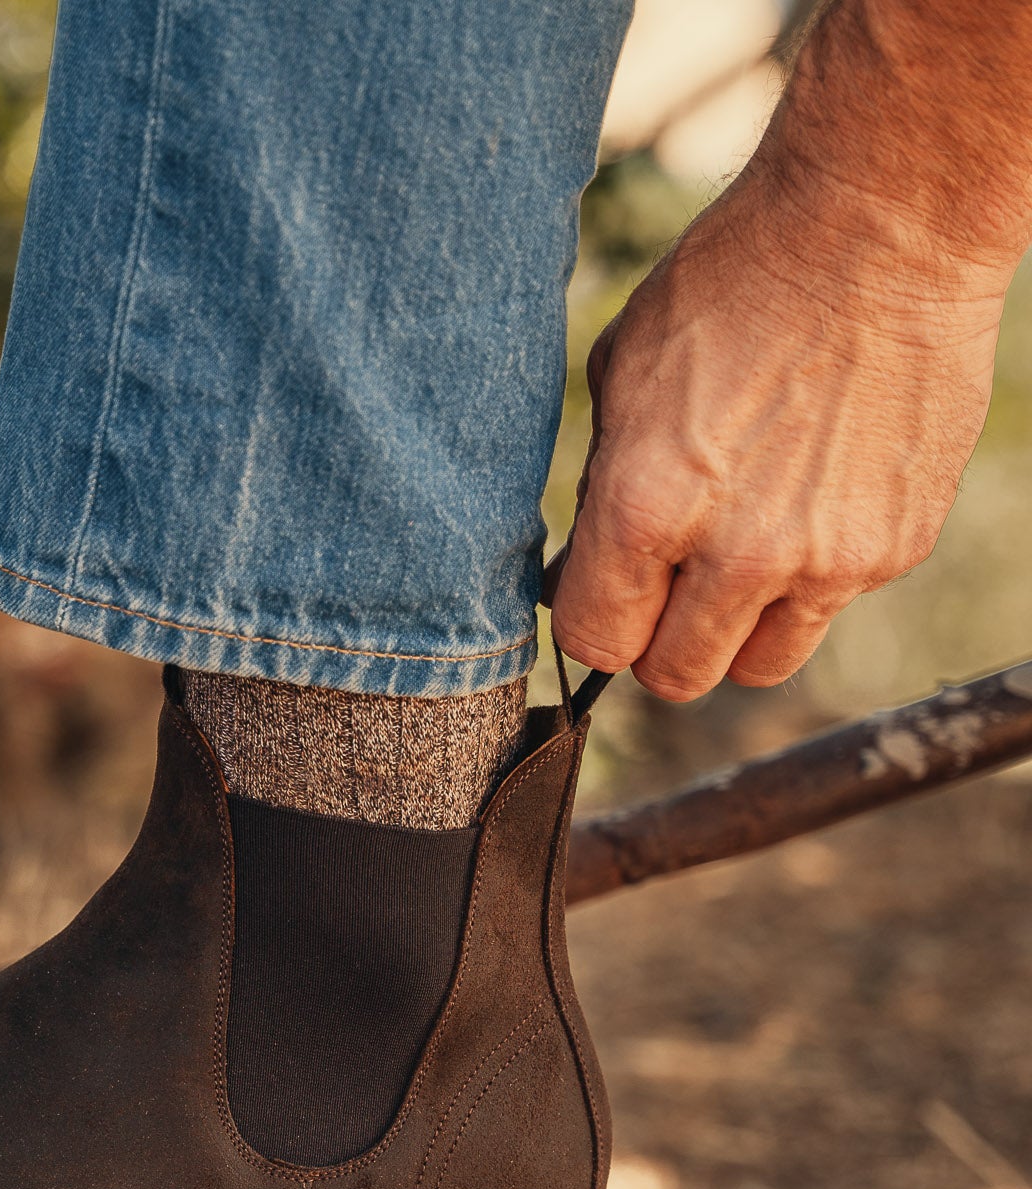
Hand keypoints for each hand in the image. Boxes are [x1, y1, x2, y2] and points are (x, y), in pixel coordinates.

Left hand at [547, 159, 1010, 700]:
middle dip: (658, 641)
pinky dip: (809, 578)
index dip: (595, 622)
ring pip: (757, 666)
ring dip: (735, 631)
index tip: (605, 595)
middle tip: (665, 587)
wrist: (885, 224)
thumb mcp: (624, 377)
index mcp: (647, 510)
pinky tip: (809, 497)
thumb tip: (581, 569)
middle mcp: (739, 553)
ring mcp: (828, 559)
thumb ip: (600, 493)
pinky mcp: (895, 548)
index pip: (598, 642)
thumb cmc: (735, 284)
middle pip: (676, 676)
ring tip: (735, 560)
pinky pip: (829, 607)